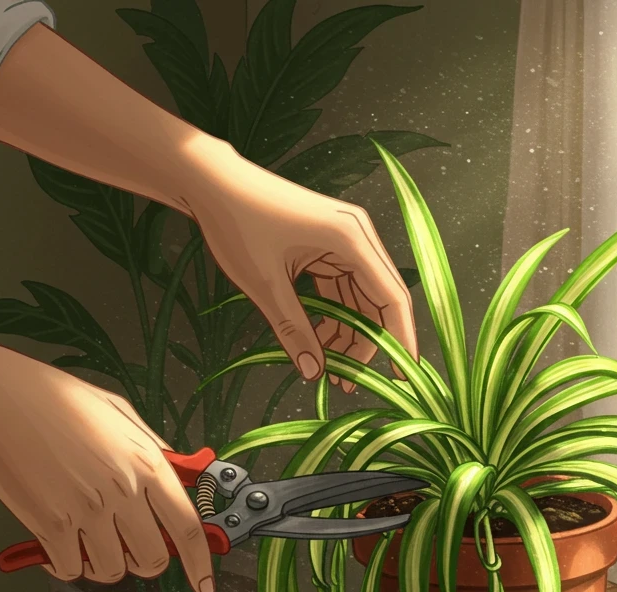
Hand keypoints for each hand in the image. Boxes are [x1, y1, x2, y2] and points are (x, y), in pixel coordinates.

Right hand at [0, 338, 214, 591]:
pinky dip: (65, 566)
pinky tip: (57, 547)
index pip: (186, 527)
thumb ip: (152, 446)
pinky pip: (70, 568)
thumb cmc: (53, 399)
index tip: (204, 583)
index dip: (200, 563)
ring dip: (102, 566)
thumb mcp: (118, 412)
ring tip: (87, 543)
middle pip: (152, 558)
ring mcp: (87, 509)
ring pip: (112, 570)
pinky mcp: (51, 524)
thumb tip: (178, 471)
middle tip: (128, 551)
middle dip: (143, 563)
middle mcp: (123, 489)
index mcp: (146, 463)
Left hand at [185, 148, 418, 392]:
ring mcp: (343, 239)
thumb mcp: (266, 284)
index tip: (404, 375)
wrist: (212, 183)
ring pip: (359, 298)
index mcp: (350, 239)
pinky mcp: (328, 244)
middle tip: (350, 382)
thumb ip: (294, 330)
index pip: (392, 297)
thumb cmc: (237, 222)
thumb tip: (313, 372)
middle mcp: (356, 236)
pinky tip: (320, 341)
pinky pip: (342, 288)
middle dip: (368, 343)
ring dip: (349, 333)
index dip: (401, 339)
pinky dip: (334, 315)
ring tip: (331, 369)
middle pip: (379, 300)